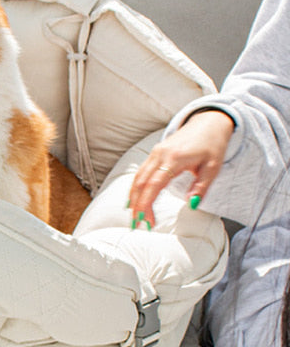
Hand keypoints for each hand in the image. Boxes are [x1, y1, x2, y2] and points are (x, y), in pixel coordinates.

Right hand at [128, 109, 234, 227]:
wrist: (209, 122)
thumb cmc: (212, 144)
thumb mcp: (213, 167)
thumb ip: (201, 187)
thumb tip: (192, 204)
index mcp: (175, 158)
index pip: (154, 184)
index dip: (147, 204)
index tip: (146, 220)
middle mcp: (160, 154)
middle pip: (140, 183)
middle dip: (137, 206)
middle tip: (137, 225)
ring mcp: (155, 153)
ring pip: (137, 178)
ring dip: (134, 199)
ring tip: (135, 216)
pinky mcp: (154, 154)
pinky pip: (140, 173)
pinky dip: (135, 188)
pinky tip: (134, 201)